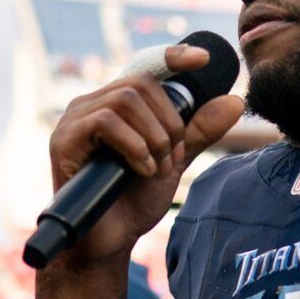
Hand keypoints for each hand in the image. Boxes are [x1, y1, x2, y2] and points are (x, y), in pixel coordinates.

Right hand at [37, 47, 243, 298]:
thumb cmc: (133, 201)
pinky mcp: (64, 139)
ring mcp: (75, 119)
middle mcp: (93, 104)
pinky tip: (140, 170)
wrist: (108, 242)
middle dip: (169, 122)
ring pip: (125, 99)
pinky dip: (134, 146)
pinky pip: (106, 122)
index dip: (173, 56)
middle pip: (141, 83)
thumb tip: (235, 101)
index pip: (145, 67)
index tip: (204, 59)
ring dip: (153, 136)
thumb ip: (198, 132)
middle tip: (172, 157)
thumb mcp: (174, 161)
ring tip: (155, 167)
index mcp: (117, 105)